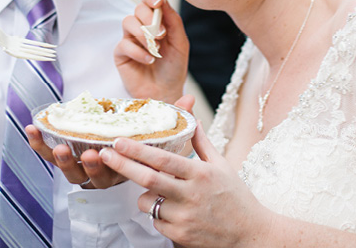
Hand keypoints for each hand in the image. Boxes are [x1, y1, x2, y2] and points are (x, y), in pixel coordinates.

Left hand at [25, 94, 196, 188]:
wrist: (135, 175)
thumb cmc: (150, 158)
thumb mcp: (166, 142)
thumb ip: (175, 120)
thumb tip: (188, 99)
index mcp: (130, 173)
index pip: (124, 171)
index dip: (115, 164)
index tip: (107, 152)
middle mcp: (108, 177)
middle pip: (96, 178)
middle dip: (89, 167)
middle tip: (88, 154)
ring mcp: (86, 173)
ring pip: (73, 173)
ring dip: (62, 162)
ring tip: (59, 147)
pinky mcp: (69, 163)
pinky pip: (52, 157)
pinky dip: (40, 145)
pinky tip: (31, 130)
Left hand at [99, 120, 269, 247]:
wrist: (251, 235)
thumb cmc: (236, 197)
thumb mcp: (222, 165)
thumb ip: (202, 142)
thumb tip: (192, 119)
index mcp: (201, 174)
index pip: (164, 160)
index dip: (139, 150)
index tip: (119, 140)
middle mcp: (191, 195)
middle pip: (148, 180)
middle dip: (122, 165)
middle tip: (103, 154)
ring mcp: (185, 218)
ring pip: (147, 203)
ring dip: (144, 195)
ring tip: (159, 191)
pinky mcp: (180, 236)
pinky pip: (156, 221)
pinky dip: (157, 213)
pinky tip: (173, 210)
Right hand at [114, 0, 188, 102]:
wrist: (166, 91)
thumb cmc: (173, 67)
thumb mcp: (180, 43)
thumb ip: (173, 21)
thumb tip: (163, 1)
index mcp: (156, 21)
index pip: (149, 1)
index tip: (158, 2)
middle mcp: (141, 27)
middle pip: (137, 8)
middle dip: (149, 18)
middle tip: (161, 34)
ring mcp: (130, 39)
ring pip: (128, 22)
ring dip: (143, 33)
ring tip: (156, 49)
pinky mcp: (121, 54)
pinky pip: (124, 44)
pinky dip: (139, 52)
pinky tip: (149, 60)